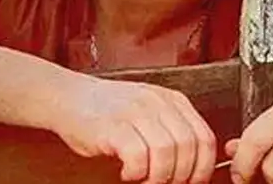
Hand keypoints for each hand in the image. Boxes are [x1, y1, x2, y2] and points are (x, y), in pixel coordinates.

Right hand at [48, 76, 220, 183]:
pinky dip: (136, 172)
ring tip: (144, 179)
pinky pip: (138, 156)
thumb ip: (171, 131)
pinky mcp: (113, 125)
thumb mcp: (148, 112)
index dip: (203, 168)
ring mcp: (134, 111)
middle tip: (163, 183)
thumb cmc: (107, 112)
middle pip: (188, 147)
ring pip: (167, 152)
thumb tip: (194, 170)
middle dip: (180, 176)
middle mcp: (156, 102)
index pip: (204, 138)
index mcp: (171, 100)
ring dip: (158, 177)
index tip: (192, 182)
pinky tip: (127, 172)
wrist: (67, 97)